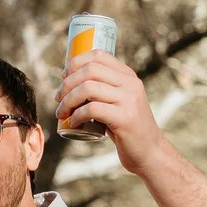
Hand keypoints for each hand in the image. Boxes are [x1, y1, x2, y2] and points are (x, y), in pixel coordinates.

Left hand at [53, 49, 165, 169]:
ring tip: (61, 112)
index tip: (63, 77)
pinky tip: (72, 122)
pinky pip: (92, 109)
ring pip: (88, 88)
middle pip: (89, 70)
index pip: (99, 55)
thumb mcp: (119, 102)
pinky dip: (77, 115)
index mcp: (128, 76)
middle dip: (67, 83)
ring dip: (68, 100)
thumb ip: (104, 89)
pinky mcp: (125, 118)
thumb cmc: (126, 127)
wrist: (148, 151)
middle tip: (58, 99)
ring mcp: (129, 100)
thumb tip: (68, 82)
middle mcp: (130, 84)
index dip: (76, 62)